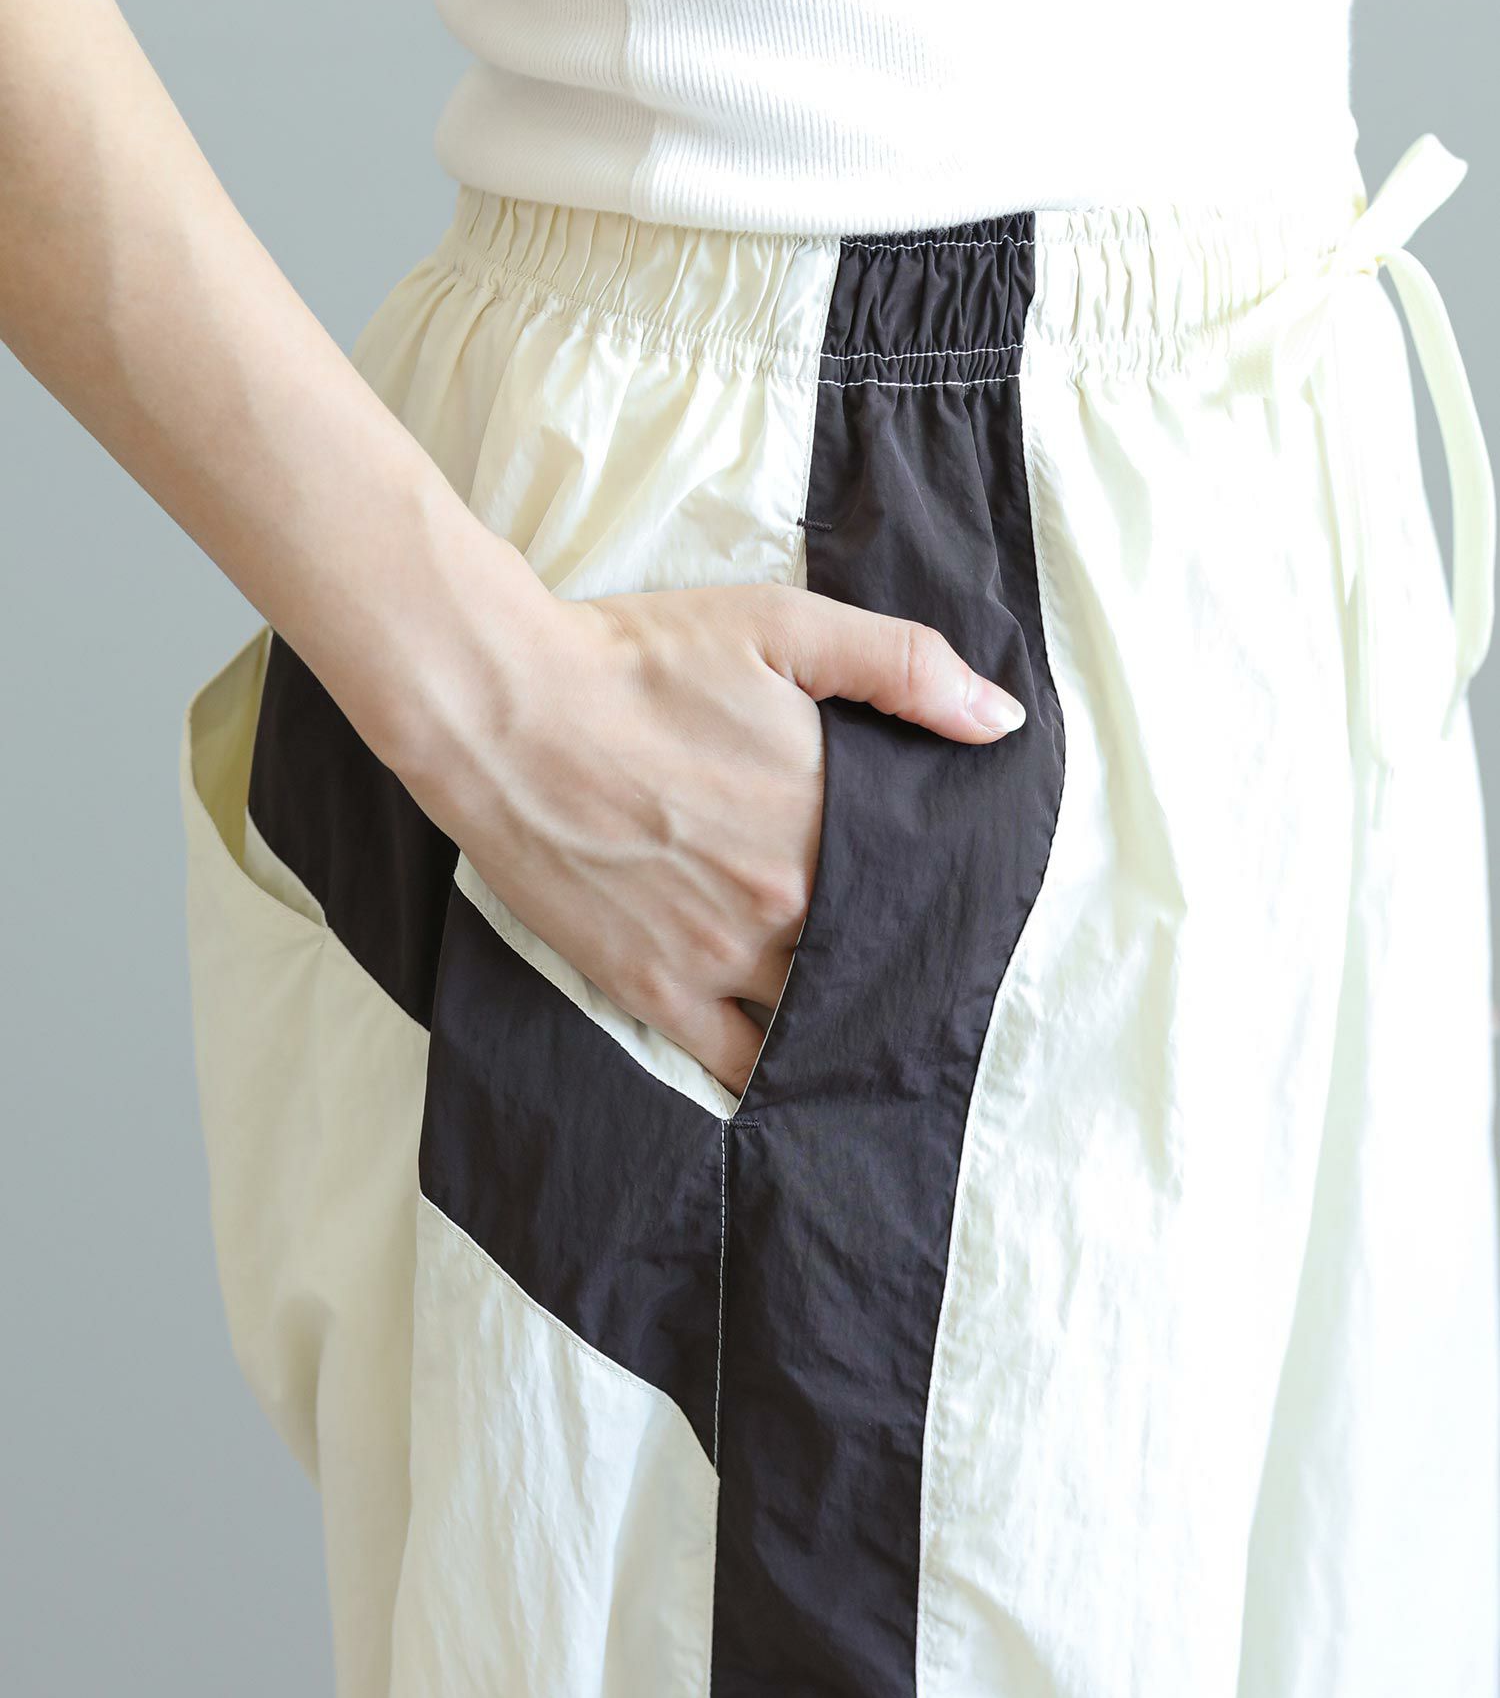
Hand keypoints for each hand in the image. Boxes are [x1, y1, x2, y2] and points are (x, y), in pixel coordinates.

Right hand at [397, 563, 1026, 1095]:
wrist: (504, 710)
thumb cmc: (641, 660)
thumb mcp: (782, 625)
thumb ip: (903, 668)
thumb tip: (1001, 722)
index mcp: (827, 824)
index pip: (917, 888)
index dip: (935, 899)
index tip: (951, 905)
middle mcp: (784, 906)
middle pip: (870, 959)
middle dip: (893, 962)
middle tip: (915, 970)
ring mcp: (717, 958)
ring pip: (812, 1018)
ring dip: (840, 1019)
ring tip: (865, 1024)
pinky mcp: (650, 989)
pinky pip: (731, 1062)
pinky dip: (768, 1071)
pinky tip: (791, 1072)